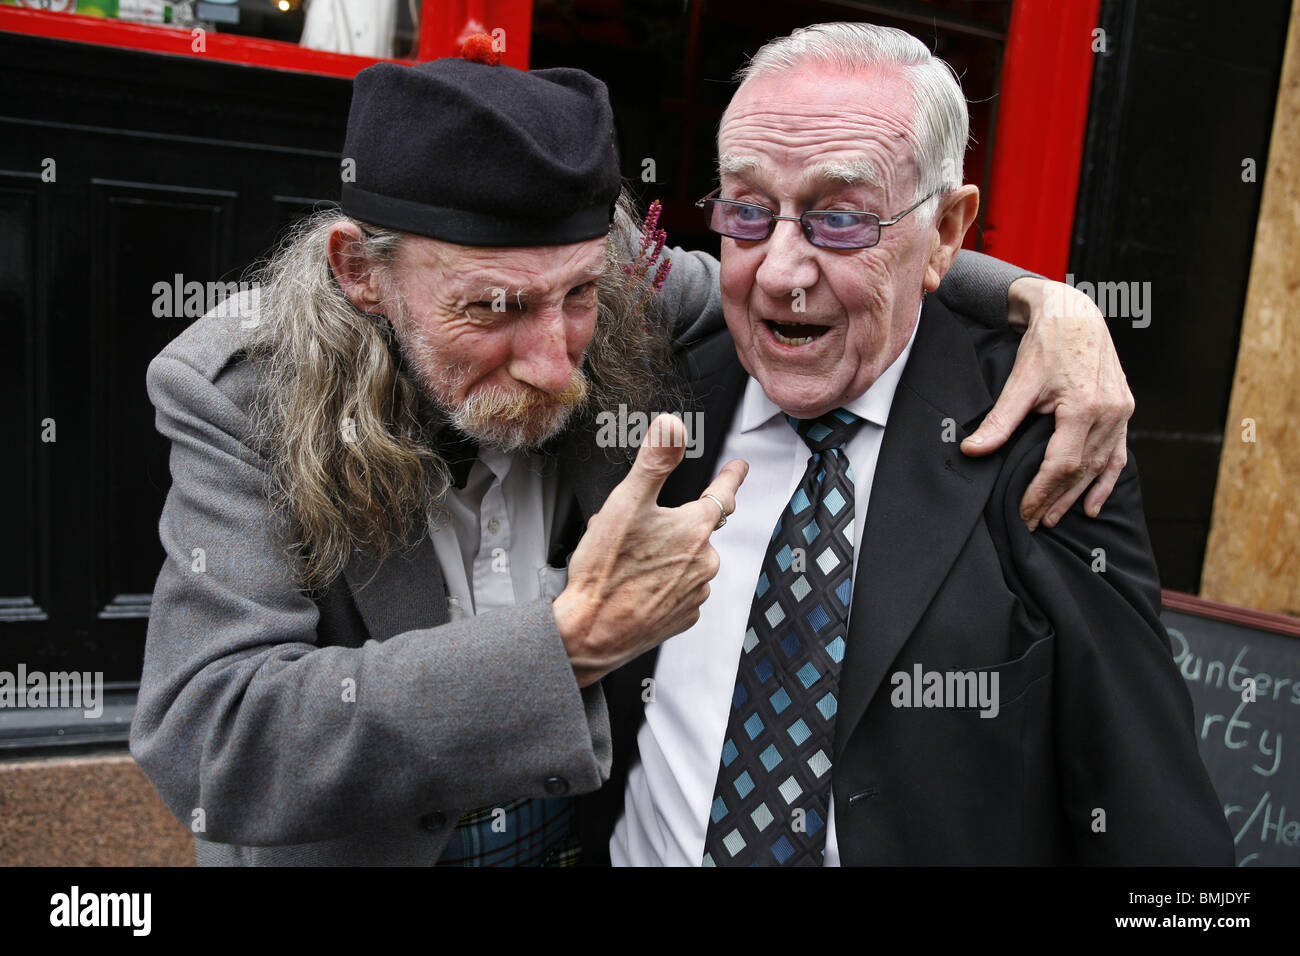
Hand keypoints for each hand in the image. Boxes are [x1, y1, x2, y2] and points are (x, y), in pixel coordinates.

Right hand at [554, 414, 748, 686]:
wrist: (592, 631)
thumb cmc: (606, 570)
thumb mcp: (626, 502)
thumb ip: (655, 461)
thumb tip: (673, 425)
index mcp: (694, 529)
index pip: (723, 493)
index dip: (731, 477)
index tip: (739, 467)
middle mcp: (704, 561)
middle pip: (695, 530)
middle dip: (670, 525)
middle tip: (633, 532)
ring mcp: (696, 592)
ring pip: (685, 560)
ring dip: (665, 555)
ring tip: (627, 562)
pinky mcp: (683, 617)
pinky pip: (679, 590)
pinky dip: (663, 584)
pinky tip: (636, 586)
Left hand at [961, 276, 1134, 530]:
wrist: (1075, 314)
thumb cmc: (1046, 343)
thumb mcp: (1020, 381)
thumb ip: (1000, 420)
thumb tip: (972, 451)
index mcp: (1083, 407)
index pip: (1061, 465)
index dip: (1041, 493)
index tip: (1023, 513)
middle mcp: (1109, 413)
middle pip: (1081, 471)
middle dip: (1055, 500)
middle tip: (1032, 524)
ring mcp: (1121, 412)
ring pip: (1100, 466)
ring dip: (1077, 496)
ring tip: (1053, 518)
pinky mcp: (1124, 410)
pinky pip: (1117, 454)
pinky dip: (1106, 481)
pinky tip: (1093, 504)